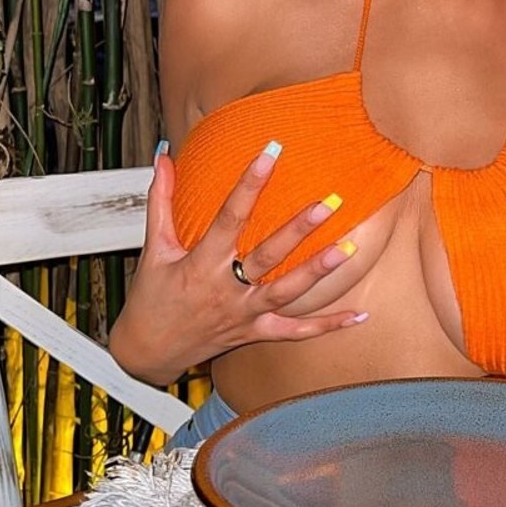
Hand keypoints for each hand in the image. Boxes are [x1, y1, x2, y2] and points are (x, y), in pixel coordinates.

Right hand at [108, 144, 366, 385]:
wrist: (147, 352)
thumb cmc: (151, 297)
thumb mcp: (153, 248)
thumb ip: (161, 201)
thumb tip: (164, 158)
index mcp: (201, 263)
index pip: (229, 218)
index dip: (249, 185)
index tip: (269, 154)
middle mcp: (226, 289)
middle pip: (267, 257)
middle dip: (298, 230)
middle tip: (327, 204)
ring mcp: (244, 313)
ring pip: (286, 293)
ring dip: (318, 271)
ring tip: (350, 249)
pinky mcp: (254, 331)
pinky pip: (294, 331)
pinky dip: (326, 326)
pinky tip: (358, 315)